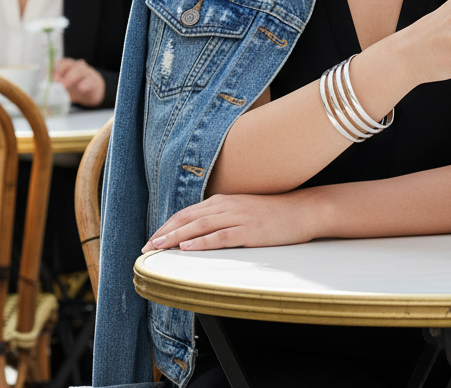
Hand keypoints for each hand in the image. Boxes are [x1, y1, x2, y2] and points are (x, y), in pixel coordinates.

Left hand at [53, 57, 105, 106]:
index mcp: (67, 66)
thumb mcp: (62, 88)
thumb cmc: (74, 88)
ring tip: (64, 85)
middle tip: (56, 81)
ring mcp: (87, 72)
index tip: (48, 77)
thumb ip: (55, 86)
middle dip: (60, 71)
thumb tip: (45, 89)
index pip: (59, 62)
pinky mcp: (95, 80)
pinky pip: (90, 80)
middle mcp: (77, 66)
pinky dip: (85, 84)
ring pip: (79, 70)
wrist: (92, 92)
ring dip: (71, 77)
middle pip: (68, 64)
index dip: (53, 68)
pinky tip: (81, 88)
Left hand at [142, 192, 319, 251]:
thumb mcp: (244, 210)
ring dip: (177, 236)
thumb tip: (199, 230)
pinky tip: (189, 247)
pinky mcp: (250, 231)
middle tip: (147, 246)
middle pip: (189, 218)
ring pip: (200, 226)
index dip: (168, 225)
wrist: (303, 210)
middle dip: (165, 232)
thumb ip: (222, 217)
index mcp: (225, 201)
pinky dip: (202, 242)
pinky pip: (221, 237)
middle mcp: (228, 206)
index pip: (188, 212)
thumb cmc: (274, 213)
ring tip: (159, 246)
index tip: (152, 238)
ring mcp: (239, 218)